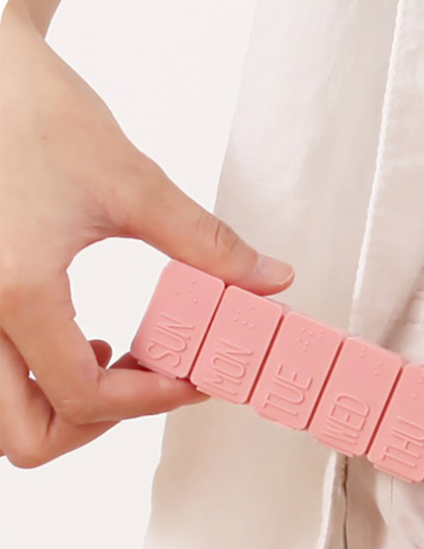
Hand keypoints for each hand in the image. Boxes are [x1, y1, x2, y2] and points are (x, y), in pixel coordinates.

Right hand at [0, 3, 293, 467]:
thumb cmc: (35, 112)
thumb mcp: (133, 184)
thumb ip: (208, 243)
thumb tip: (270, 281)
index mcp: (15, 289)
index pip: (84, 397)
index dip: (152, 401)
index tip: (193, 379)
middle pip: (26, 436)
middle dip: (95, 427)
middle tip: (146, 387)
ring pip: (2, 418)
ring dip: (61, 412)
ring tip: (115, 366)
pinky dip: (38, 384)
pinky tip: (83, 341)